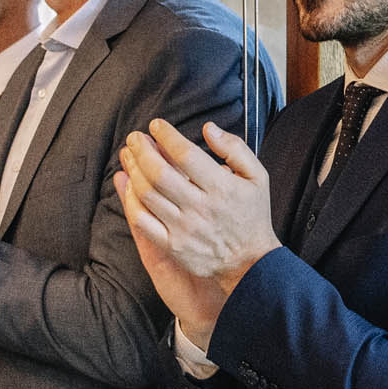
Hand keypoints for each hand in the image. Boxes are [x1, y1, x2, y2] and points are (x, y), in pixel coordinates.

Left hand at [115, 119, 279, 343]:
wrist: (251, 263)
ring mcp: (184, 228)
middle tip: (135, 138)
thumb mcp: (257, 176)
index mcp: (221, 187)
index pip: (185, 154)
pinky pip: (143, 221)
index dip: (166, 136)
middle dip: (141, 150)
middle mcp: (201, 207)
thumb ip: (235, 148)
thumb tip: (208, 128)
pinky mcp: (173, 246)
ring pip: (147, 194)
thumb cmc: (252, 215)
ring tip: (129, 156)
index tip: (156, 125)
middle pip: (159, 172)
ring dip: (133, 170)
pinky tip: (130, 186)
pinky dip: (131, 200)